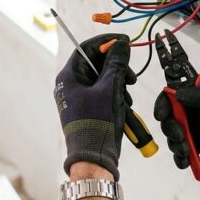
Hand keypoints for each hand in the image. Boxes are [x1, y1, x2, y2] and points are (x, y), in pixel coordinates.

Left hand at [54, 33, 135, 178]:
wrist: (93, 158)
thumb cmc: (97, 124)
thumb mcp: (110, 89)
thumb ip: (116, 64)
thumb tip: (120, 44)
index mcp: (69, 77)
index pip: (86, 48)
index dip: (106, 42)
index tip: (125, 41)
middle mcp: (70, 86)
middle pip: (95, 63)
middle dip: (116, 66)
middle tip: (130, 74)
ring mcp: (78, 99)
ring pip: (101, 79)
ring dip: (118, 81)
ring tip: (127, 92)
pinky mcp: (87, 110)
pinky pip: (102, 93)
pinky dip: (115, 94)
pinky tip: (124, 103)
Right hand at [153, 78, 199, 176]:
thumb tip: (179, 94)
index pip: (176, 92)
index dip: (165, 102)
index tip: (163, 114)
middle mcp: (199, 109)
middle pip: (171, 115)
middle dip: (170, 126)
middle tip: (179, 136)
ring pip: (175, 134)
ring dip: (175, 143)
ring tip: (186, 151)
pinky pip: (185, 151)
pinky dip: (181, 157)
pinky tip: (185, 162)